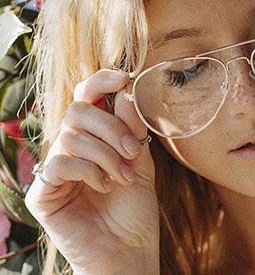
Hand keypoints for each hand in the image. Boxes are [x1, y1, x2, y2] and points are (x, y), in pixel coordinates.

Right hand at [25, 69, 159, 274]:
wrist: (130, 249)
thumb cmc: (135, 207)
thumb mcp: (140, 160)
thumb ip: (131, 127)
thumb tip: (125, 90)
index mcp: (94, 137)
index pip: (87, 98)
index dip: (101, 81)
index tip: (124, 76)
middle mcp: (71, 148)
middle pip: (78, 110)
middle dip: (112, 128)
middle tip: (133, 154)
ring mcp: (55, 168)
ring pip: (72, 135)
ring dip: (106, 156)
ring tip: (122, 178)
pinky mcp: (43, 192)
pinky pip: (59, 161)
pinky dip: (89, 171)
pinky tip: (104, 187)